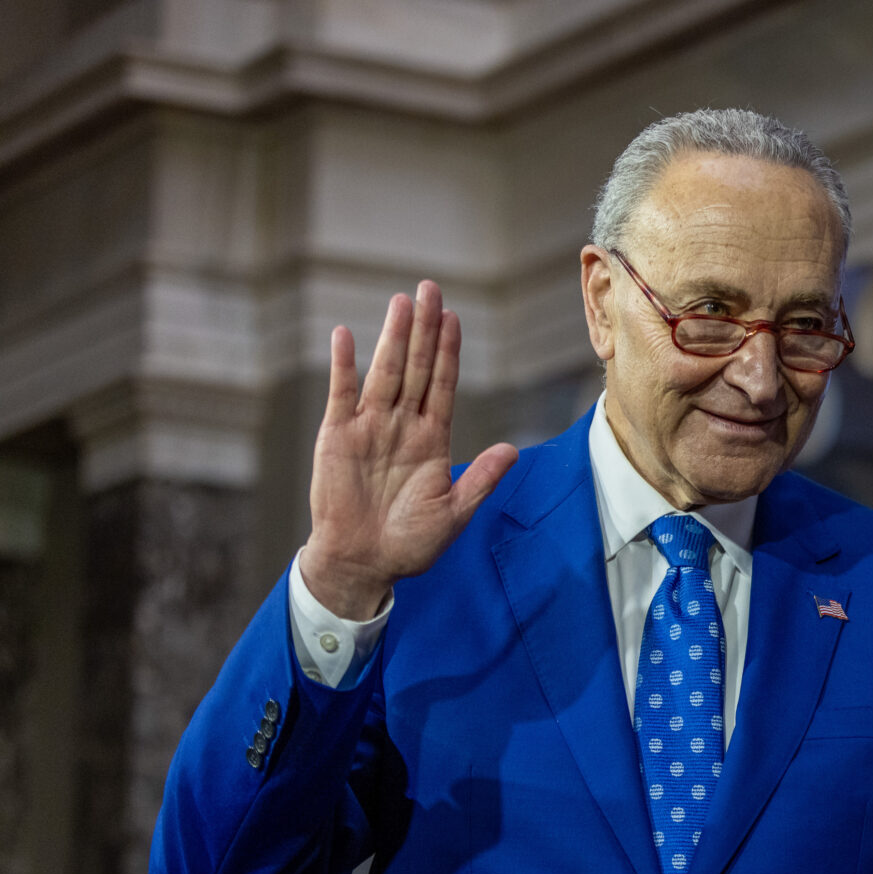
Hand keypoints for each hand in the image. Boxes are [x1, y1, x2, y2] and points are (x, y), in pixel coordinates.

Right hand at [300, 281, 519, 617]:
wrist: (364, 562)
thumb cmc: (411, 543)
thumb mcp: (454, 512)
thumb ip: (481, 479)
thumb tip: (513, 450)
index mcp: (432, 440)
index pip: (443, 386)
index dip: (448, 352)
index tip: (455, 318)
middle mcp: (402, 426)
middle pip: (415, 368)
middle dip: (423, 330)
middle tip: (430, 289)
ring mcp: (369, 428)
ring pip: (384, 373)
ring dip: (392, 337)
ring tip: (401, 302)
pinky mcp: (337, 437)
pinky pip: (341, 395)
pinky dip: (343, 366)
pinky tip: (346, 337)